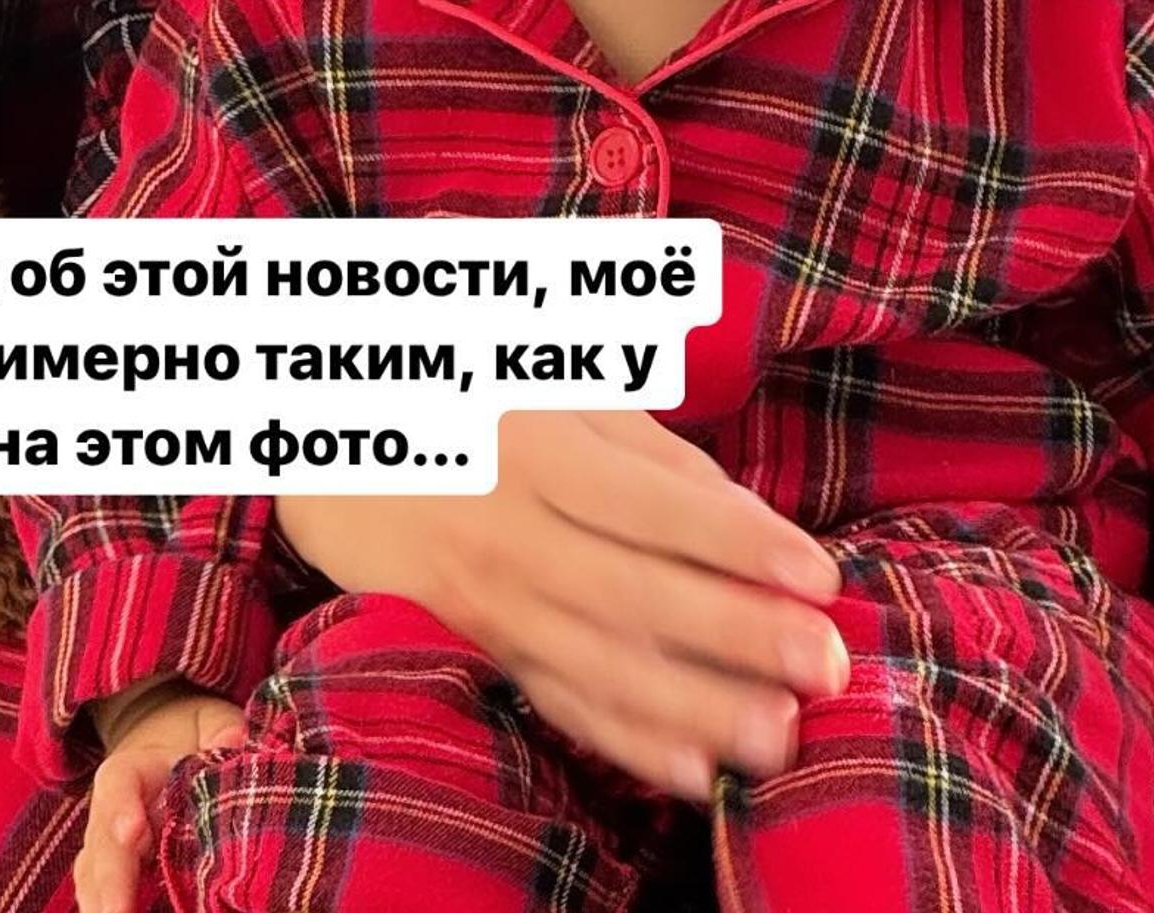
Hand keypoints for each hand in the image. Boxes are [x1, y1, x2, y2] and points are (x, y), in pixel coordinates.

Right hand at [74, 680, 244, 912]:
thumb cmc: (190, 737)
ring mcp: (108, 848)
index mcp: (131, 769)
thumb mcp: (209, 720)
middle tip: (118, 911)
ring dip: (103, 902)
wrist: (164, 750)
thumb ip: (220, 729)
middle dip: (111, 880)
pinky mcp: (115, 876)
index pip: (118, 784)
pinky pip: (101, 894)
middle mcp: (110, 812)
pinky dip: (106, 906)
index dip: (122, 806)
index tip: (133, 831)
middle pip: (104, 845)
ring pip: (95, 877)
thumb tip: (234, 743)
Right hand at [276, 409, 848, 800]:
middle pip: (634, 594)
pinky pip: (554, 700)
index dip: (740, 545)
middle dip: (738, 635)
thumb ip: (648, 446)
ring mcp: (485, 597)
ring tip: (778, 738)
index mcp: (534, 445)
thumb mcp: (550, 381)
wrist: (328, 430)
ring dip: (695, 708)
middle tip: (826, 664)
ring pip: (599, 663)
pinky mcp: (476, 643)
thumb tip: (745, 518)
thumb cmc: (463, 386)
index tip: (820, 576)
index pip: (653, 505)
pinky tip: (687, 771)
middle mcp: (507, 529)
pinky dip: (621, 741)